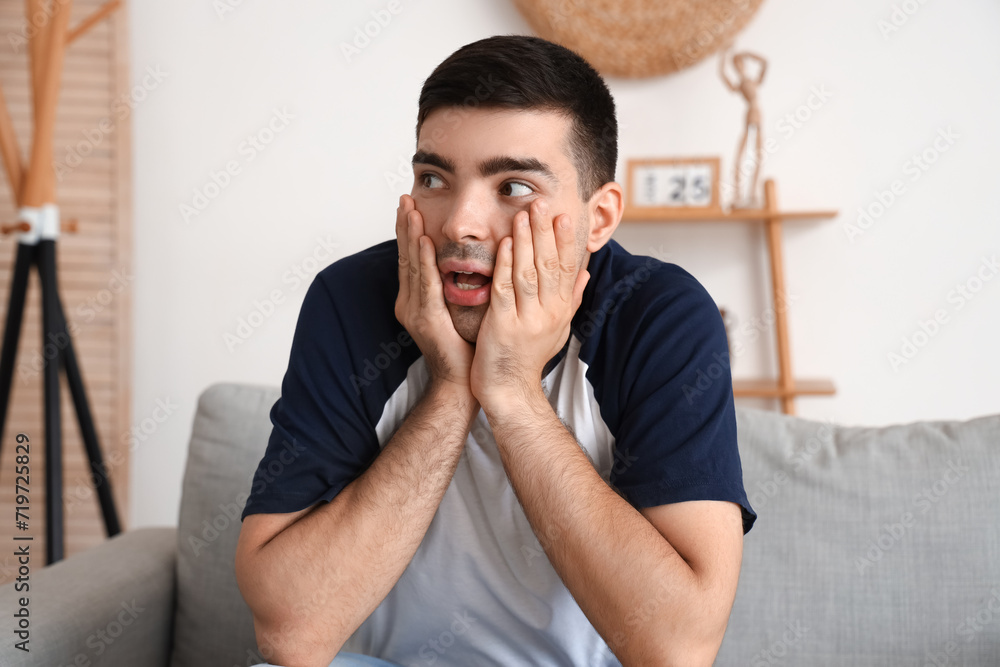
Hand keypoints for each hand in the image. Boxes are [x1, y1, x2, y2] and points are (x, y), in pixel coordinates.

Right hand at [394, 194, 474, 391]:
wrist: (464, 381)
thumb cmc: (466, 346)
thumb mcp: (459, 308)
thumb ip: (456, 284)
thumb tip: (467, 259)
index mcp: (417, 300)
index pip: (412, 258)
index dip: (409, 231)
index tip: (410, 205)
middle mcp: (410, 304)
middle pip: (406, 257)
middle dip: (405, 226)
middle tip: (405, 198)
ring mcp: (415, 312)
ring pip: (413, 266)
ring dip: (411, 237)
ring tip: (410, 211)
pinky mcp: (428, 320)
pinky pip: (426, 285)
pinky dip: (425, 262)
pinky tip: (425, 243)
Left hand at [470, 199, 588, 410]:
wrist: (510, 391)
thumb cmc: (528, 358)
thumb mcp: (558, 327)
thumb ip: (571, 297)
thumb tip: (587, 271)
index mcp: (561, 310)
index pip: (568, 268)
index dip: (566, 241)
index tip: (564, 215)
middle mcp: (549, 313)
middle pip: (550, 265)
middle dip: (546, 232)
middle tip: (541, 203)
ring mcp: (527, 319)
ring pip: (529, 272)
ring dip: (526, 241)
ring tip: (523, 214)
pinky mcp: (503, 325)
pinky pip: (506, 289)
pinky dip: (506, 265)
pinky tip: (504, 244)